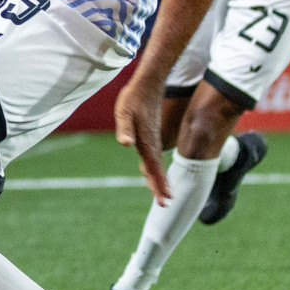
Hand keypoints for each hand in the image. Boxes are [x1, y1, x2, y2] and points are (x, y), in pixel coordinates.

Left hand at [114, 75, 169, 204]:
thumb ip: (124, 129)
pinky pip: (154, 157)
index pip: (154, 169)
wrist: (147, 85)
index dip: (159, 185)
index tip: (165, 200)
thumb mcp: (124, 113)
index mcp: (147, 142)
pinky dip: (156, 169)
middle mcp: (152, 144)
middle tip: (165, 204)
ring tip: (163, 195)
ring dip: (160, 180)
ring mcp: (153, 140)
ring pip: (157, 165)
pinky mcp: (150, 136)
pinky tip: (154, 173)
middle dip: (161, 187)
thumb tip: (125, 144)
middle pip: (157, 170)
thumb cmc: (133, 99)